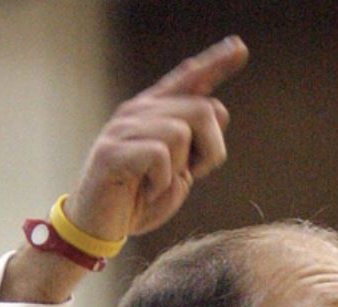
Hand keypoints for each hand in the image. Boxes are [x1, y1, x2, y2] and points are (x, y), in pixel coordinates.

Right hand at [66, 35, 248, 242]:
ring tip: (159, 185)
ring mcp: (123, 129)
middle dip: (211, 151)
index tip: (240, 48)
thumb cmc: (139, 201)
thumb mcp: (178, 173)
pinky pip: (160, 156)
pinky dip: (161, 183)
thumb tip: (218, 109)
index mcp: (155, 113)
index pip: (189, 79)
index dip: (215, 64)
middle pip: (202, 110)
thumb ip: (196, 145)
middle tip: (193, 176)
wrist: (98, 227)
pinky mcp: (112, 152)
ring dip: (181, 171)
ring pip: (181, 133)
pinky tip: (146, 191)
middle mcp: (138, 111)